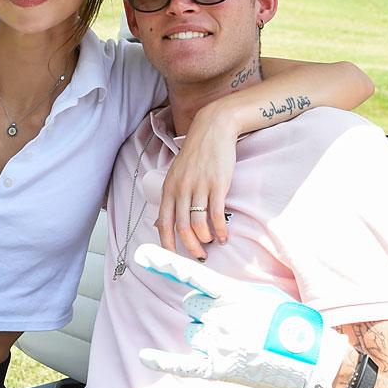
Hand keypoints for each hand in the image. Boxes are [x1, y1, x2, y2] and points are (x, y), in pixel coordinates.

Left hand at [133, 244, 348, 387]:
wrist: (306, 359)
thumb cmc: (287, 324)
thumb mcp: (263, 295)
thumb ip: (234, 292)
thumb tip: (211, 294)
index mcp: (232, 294)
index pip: (193, 274)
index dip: (166, 263)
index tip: (142, 253)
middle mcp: (220, 316)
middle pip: (190, 305)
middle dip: (203, 310)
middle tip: (231, 321)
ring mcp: (217, 343)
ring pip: (191, 332)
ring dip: (205, 335)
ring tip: (235, 343)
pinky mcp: (216, 369)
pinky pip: (181, 363)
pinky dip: (162, 361)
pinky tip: (146, 356)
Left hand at [156, 104, 236, 258]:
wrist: (213, 129)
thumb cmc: (196, 154)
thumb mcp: (176, 174)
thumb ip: (171, 198)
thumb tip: (162, 225)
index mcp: (169, 188)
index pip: (164, 222)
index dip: (168, 243)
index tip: (173, 258)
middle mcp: (181, 189)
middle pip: (182, 227)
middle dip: (190, 247)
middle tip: (199, 256)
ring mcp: (199, 187)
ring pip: (199, 224)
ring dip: (205, 240)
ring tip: (212, 244)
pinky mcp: (217, 185)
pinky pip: (217, 215)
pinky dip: (221, 230)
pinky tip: (224, 236)